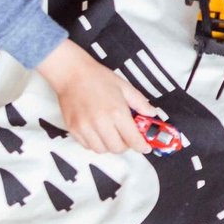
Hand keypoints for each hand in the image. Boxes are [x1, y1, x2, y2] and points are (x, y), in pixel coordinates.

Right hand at [37, 40, 154, 154]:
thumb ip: (140, 103)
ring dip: (109, 145)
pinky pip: (87, 146)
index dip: (141, 146)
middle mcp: (101, 123)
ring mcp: (85, 128)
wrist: (71, 73)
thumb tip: (152, 113)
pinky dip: (95, 143)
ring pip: (102, 150)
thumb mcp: (125, 87)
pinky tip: (98, 132)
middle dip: (125, 145)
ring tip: (111, 133)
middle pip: (117, 149)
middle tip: (126, 136)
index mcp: (117, 112)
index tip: (145, 147)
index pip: (133, 139)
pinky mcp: (73, 129)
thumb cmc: (98, 78)